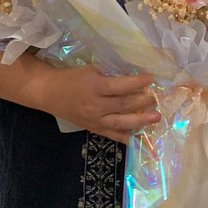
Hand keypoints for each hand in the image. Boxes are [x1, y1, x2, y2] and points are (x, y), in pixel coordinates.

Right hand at [23, 64, 160, 144]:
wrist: (51, 93)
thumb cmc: (73, 78)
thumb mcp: (92, 69)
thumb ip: (111, 74)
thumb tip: (133, 76)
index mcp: (95, 87)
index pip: (120, 86)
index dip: (137, 82)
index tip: (151, 78)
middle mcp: (96, 105)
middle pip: (124, 104)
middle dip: (143, 101)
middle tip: (156, 97)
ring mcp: (95, 120)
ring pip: (121, 122)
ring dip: (141, 120)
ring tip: (156, 117)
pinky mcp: (93, 128)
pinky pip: (111, 135)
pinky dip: (125, 137)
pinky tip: (138, 138)